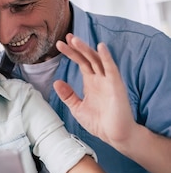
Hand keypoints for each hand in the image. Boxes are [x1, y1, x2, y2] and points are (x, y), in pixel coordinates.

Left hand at [54, 34, 136, 149]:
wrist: (114, 135)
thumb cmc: (99, 122)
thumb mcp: (77, 107)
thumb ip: (68, 95)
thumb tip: (57, 82)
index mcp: (91, 82)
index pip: (80, 63)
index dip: (71, 53)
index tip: (60, 44)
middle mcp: (100, 79)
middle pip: (87, 58)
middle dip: (77, 47)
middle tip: (66, 37)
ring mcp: (108, 81)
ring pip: (97, 60)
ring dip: (86, 49)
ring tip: (75, 40)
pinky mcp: (116, 85)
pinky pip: (111, 68)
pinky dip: (106, 57)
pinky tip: (100, 47)